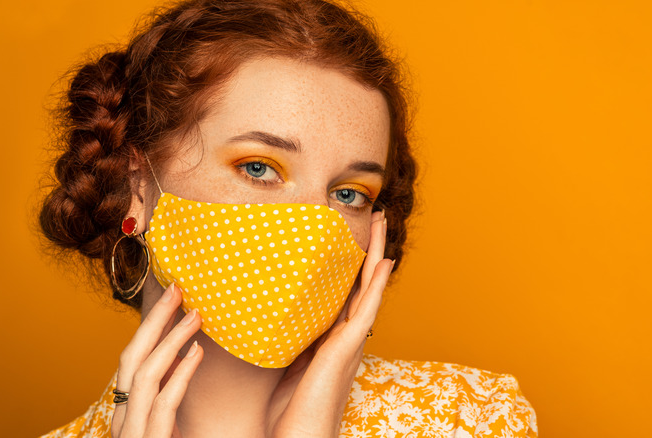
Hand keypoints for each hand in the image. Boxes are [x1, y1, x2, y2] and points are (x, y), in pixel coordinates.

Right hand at [111, 284, 203, 436]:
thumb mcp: (168, 423)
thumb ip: (171, 392)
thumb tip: (189, 353)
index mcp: (126, 412)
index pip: (134, 360)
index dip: (150, 327)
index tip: (170, 298)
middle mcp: (124, 419)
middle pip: (133, 358)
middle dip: (153, 320)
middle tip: (177, 289)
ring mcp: (134, 433)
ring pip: (145, 375)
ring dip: (171, 339)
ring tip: (196, 315)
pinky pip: (164, 404)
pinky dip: (181, 374)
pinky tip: (198, 352)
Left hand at [267, 210, 393, 436]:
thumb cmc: (290, 411)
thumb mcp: (285, 364)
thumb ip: (286, 339)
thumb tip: (268, 315)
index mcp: (333, 339)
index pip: (347, 293)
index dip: (354, 265)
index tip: (355, 238)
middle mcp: (348, 337)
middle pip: (364, 284)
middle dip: (370, 250)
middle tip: (376, 218)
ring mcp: (351, 342)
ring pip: (370, 289)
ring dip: (377, 256)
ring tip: (382, 225)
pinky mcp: (348, 349)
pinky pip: (367, 310)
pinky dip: (377, 285)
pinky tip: (384, 263)